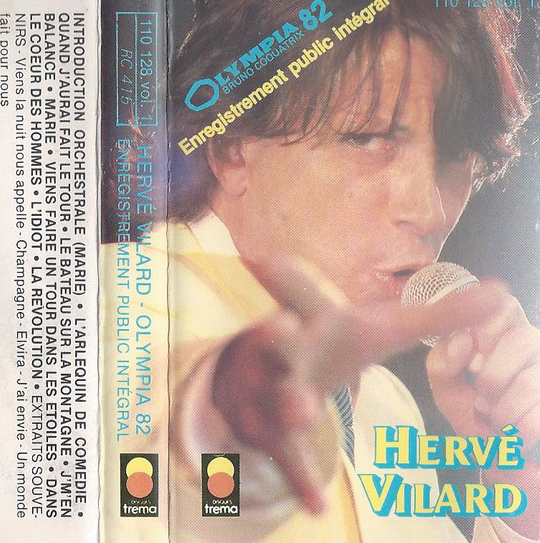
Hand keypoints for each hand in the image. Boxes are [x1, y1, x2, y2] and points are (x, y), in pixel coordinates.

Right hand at [212, 258, 505, 513]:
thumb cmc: (331, 345)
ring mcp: (274, 391)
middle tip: (281, 324)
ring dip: (289, 402)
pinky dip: (300, 478)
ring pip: (277, 395)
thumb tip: (499, 290)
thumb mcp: (380, 330)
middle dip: (276, 334)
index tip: (265, 259)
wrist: (274, 380)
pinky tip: (318, 505)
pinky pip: (286, 455)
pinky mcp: (274, 433)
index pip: (298, 292)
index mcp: (312, 319)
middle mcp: (286, 350)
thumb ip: (437, 315)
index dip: (285, 277)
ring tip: (303, 411)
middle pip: (277, 340)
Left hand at [426, 287, 539, 537]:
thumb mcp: (446, 386)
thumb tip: (463, 339)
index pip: (506, 306)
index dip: (487, 332)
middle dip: (492, 377)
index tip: (473, 363)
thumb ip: (443, 361)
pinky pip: (536, 414)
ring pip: (529, 381)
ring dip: (502, 410)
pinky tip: (515, 434)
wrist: (502, 459)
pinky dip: (517, 431)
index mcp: (507, 333)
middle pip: (521, 340)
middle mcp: (536, 347)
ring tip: (496, 419)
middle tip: (482, 398)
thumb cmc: (475, 415)